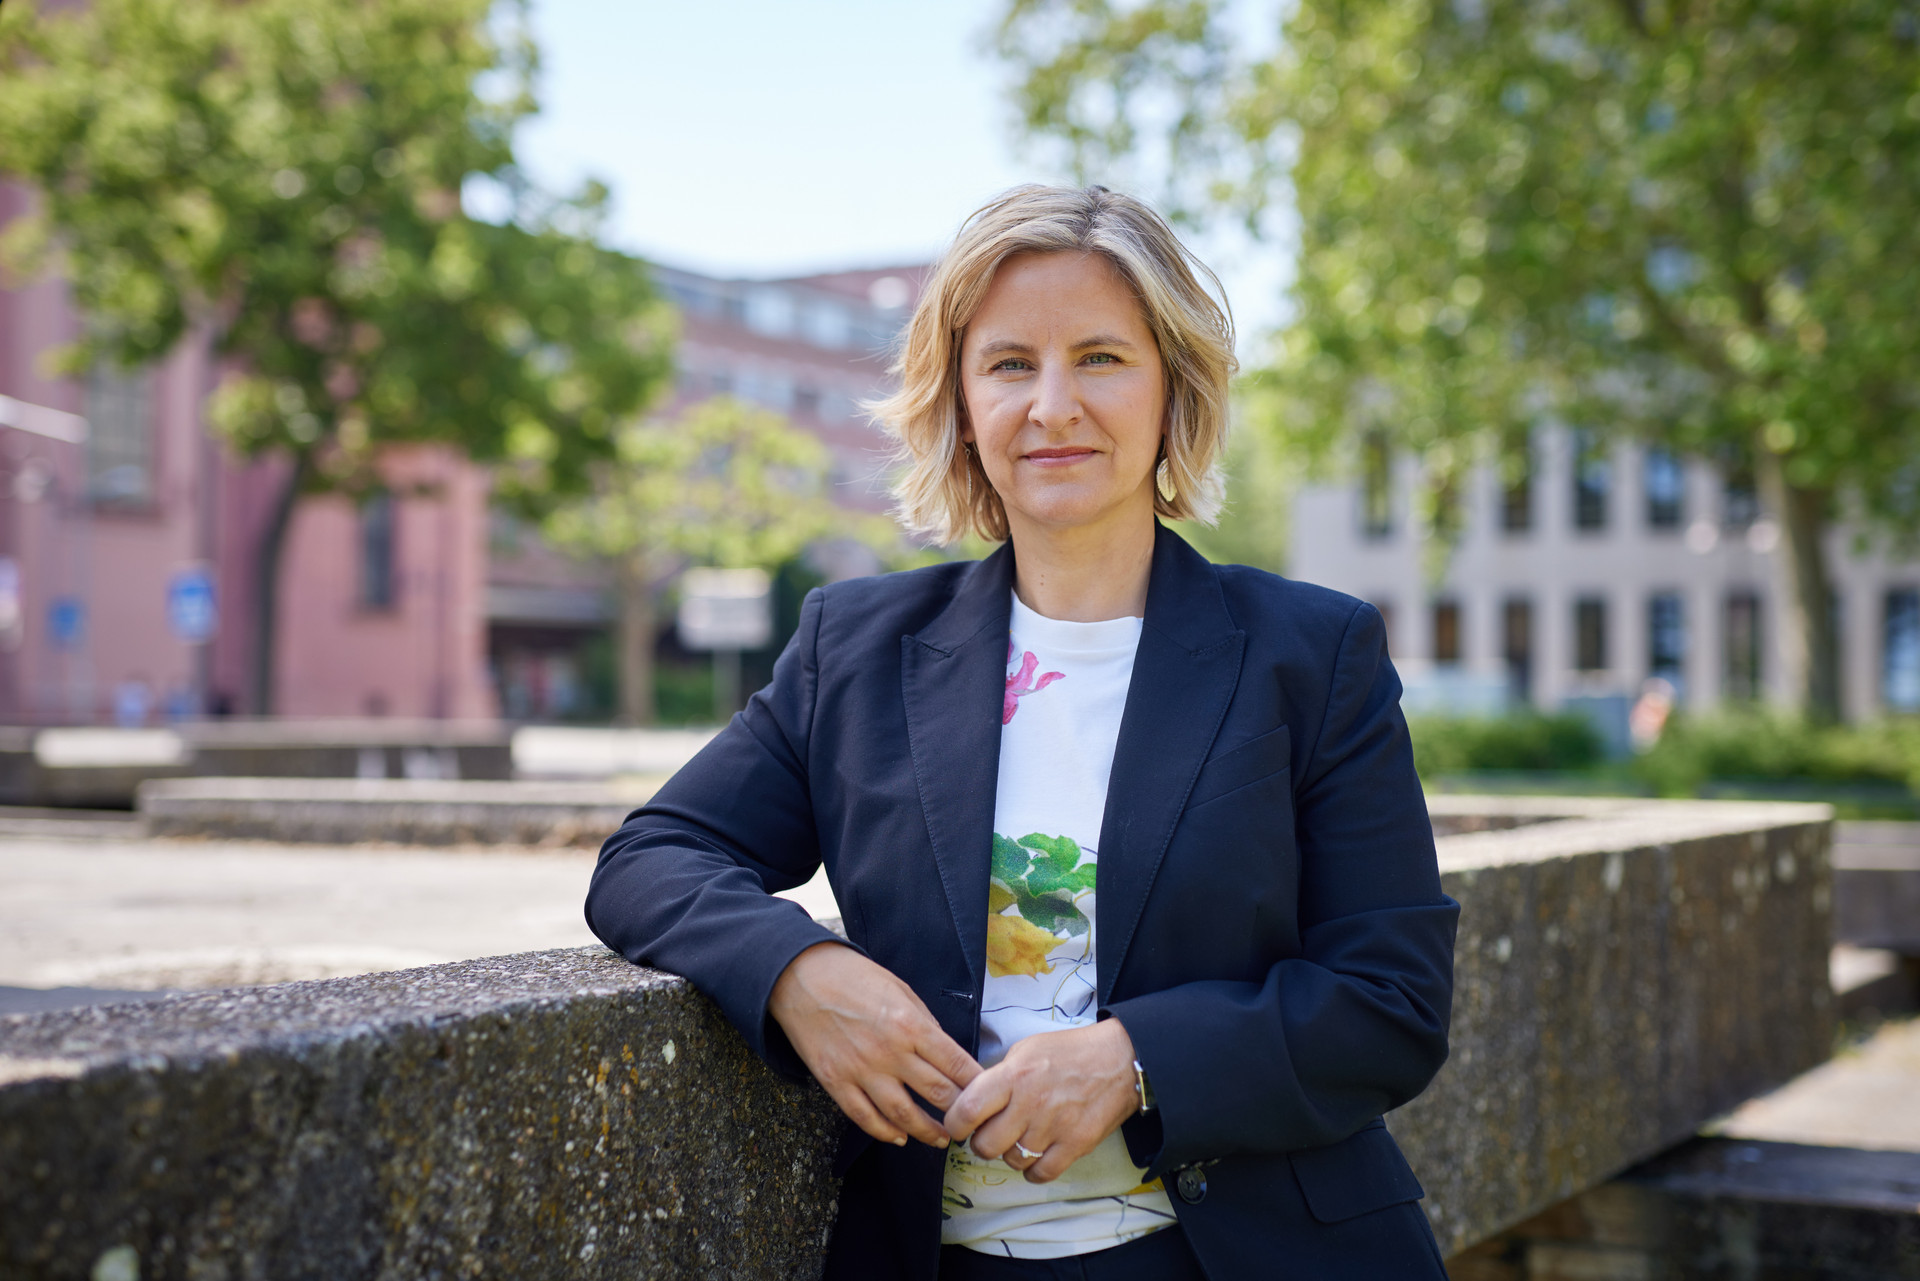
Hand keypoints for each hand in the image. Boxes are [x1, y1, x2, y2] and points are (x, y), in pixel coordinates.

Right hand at [768, 942, 981, 1148]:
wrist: (800, 977)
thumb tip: (944, 1051)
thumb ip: (924, 1023)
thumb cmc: (854, 977)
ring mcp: (861, 1070)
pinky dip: (885, 1132)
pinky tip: (899, 1137)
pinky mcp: (836, 1082)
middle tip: (972, 1123)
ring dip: (927, 1132)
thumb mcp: (900, 989)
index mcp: (911, 1024)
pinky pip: (865, 1117)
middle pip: (936, 1093)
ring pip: (903, 1115)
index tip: (990, 1097)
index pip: (956, 1064)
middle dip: (960, 1112)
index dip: (977, 1085)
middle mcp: (890, 1052)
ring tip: (942, 1139)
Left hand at [942, 1017, 1139, 1183]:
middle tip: (991, 1134)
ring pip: (1012, 1161)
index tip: (960, 1125)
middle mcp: (1031, 1102)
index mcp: (1014, 1075)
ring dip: (1011, 1154)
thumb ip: (999, 1077)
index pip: (966, 1111)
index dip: (955, 1124)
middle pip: (985, 1145)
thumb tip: (974, 1101)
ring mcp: (1054, 1126)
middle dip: (982, 1143)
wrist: (1120, 1059)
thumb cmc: (1070, 1052)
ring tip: (1022, 1138)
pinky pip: (1040, 1174)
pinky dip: (1034, 1171)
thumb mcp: (1026, 1050)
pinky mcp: (1076, 1144)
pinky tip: (1037, 1156)